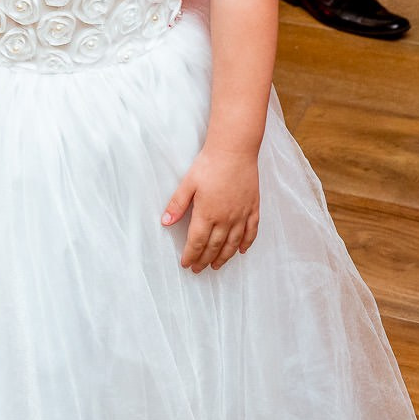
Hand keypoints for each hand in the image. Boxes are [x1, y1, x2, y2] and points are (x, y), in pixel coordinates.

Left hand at [161, 144, 260, 272]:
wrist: (235, 150)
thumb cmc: (210, 164)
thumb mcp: (188, 183)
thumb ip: (177, 204)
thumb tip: (165, 222)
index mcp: (207, 213)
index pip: (197, 242)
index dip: (191, 255)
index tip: (187, 264)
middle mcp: (225, 218)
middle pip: (214, 246)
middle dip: (205, 260)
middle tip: (199, 269)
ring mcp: (241, 214)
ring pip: (233, 243)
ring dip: (224, 257)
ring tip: (216, 265)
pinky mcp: (253, 207)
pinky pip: (251, 231)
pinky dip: (246, 243)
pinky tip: (241, 250)